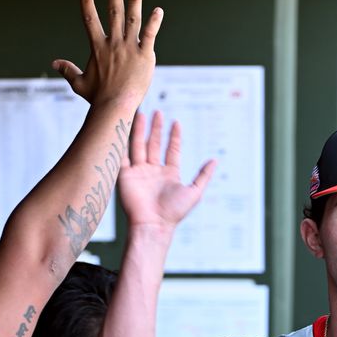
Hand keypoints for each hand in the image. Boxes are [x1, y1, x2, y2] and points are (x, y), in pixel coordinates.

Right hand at [52, 0, 160, 110]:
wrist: (115, 106)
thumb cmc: (97, 98)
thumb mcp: (79, 83)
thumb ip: (68, 70)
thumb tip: (54, 63)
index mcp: (98, 48)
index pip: (90, 20)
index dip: (87, 4)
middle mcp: (113, 44)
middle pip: (114, 13)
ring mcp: (129, 48)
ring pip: (132, 19)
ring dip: (134, 1)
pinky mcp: (144, 55)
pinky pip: (150, 35)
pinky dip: (154, 22)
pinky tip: (158, 10)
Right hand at [118, 110, 216, 238]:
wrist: (153, 224)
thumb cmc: (174, 211)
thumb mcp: (195, 192)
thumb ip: (203, 175)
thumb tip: (215, 160)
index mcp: (169, 174)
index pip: (172, 150)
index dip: (174, 136)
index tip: (176, 122)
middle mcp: (153, 171)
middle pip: (153, 144)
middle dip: (155, 128)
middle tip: (157, 112)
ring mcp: (139, 172)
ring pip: (138, 146)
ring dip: (139, 130)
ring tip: (140, 113)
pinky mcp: (124, 175)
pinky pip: (121, 156)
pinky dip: (121, 142)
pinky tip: (122, 129)